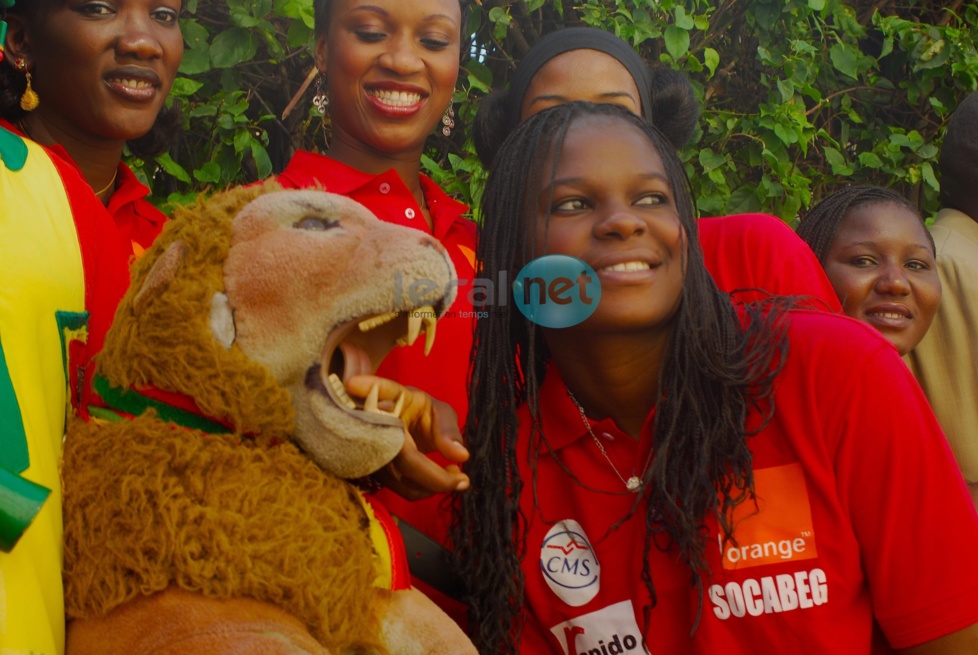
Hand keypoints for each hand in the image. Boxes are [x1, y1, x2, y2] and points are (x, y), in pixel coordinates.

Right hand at [345, 375, 469, 499]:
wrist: (404, 428)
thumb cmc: (422, 414)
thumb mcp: (440, 412)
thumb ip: (449, 431)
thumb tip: (462, 455)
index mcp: (392, 401)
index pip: (381, 392)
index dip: (369, 386)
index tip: (353, 382)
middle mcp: (376, 424)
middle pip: (406, 459)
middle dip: (437, 479)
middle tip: (463, 478)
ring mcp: (371, 450)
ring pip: (403, 481)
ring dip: (433, 486)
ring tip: (455, 473)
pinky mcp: (373, 470)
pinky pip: (401, 489)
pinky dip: (423, 489)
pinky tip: (440, 477)